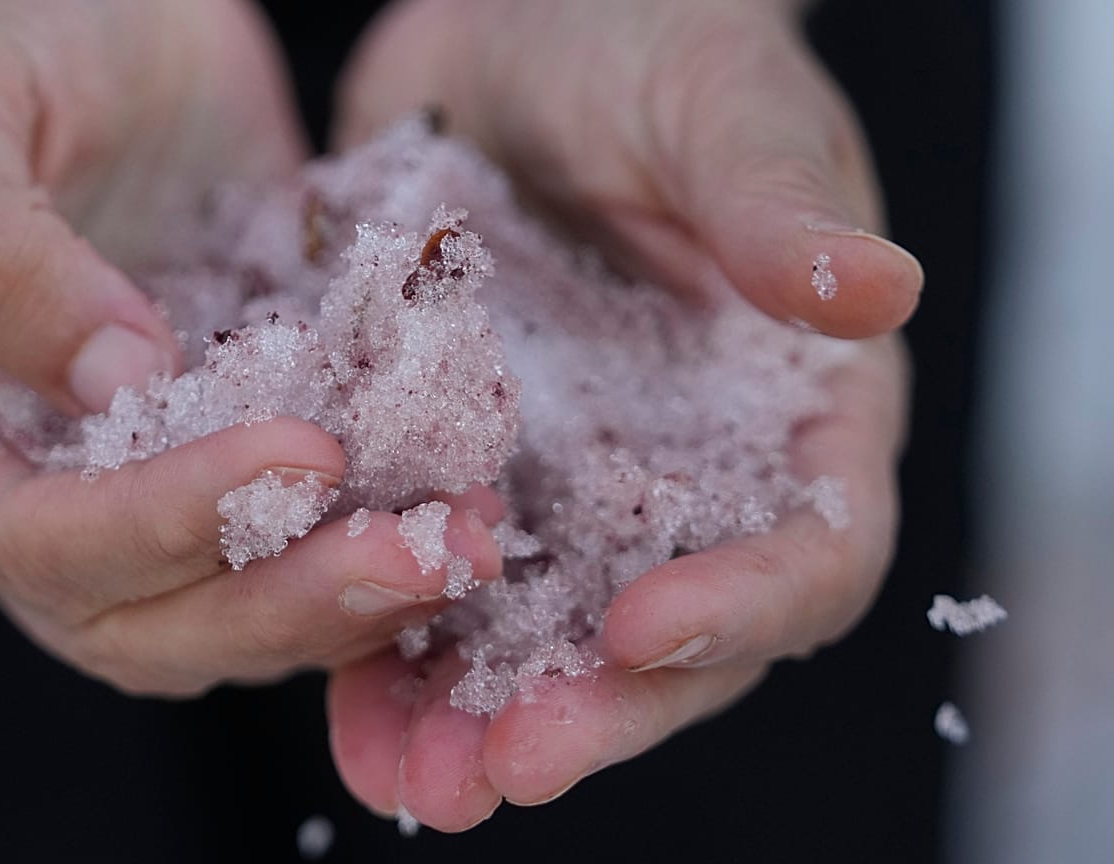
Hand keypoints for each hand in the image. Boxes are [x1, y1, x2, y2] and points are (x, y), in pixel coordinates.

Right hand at [0, 0, 501, 694]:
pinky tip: (462, 507)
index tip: (299, 453)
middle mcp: (17, 491)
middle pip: (132, 624)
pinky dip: (370, 546)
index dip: (159, 524)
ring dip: (344, 600)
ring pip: (220, 618)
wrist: (88, 15)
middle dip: (279, 601)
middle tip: (422, 554)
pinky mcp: (219, 461)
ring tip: (464, 545)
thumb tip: (114, 384)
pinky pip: (289, 551)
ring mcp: (122, 490)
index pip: (28, 539)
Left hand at [328, 0, 915, 827]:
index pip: (806, 550)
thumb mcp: (718, 109)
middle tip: (499, 771)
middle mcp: (678, 476)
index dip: (738, 609)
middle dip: (585, 710)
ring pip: (530, 636)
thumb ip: (778, 208)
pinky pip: (419, 575)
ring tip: (405, 782)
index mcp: (787, 416)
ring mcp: (561, 482)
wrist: (514, 20)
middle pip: (658, 638)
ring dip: (467, 718)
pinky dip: (377, 642)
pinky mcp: (452, 464)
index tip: (643, 631)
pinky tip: (327, 697)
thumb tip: (870, 295)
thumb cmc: (651, 41)